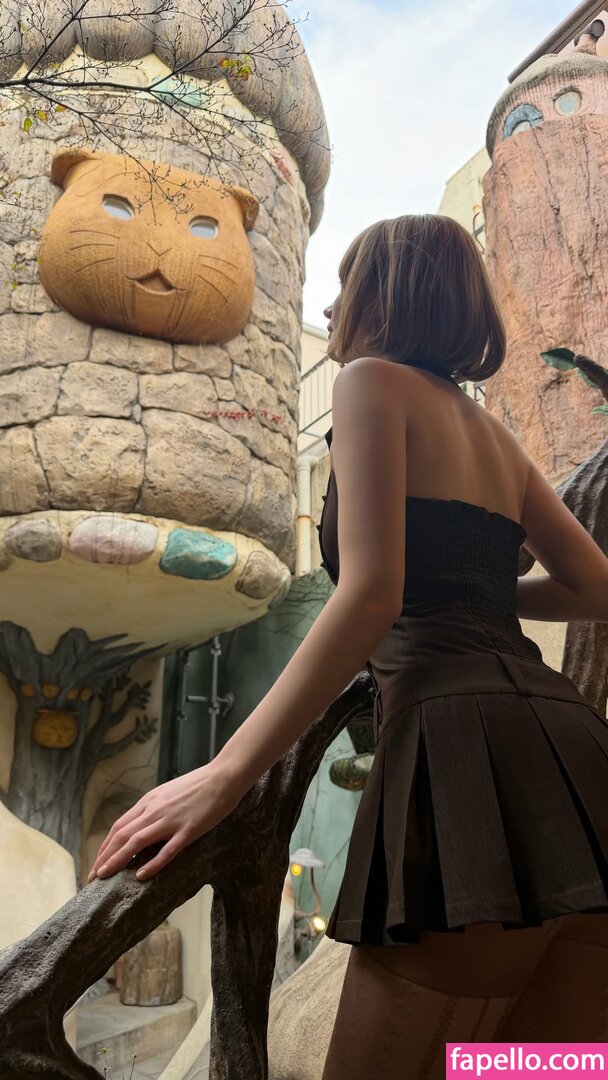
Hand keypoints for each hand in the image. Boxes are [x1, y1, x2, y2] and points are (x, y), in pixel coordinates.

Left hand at [87, 762, 240, 882]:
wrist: (224, 776)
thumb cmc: (199, 785)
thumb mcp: (169, 793)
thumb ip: (154, 807)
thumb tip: (141, 824)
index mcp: (150, 801)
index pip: (119, 826)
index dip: (105, 846)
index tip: (97, 862)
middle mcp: (155, 810)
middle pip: (122, 835)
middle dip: (104, 856)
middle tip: (92, 877)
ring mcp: (171, 820)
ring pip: (137, 841)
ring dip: (117, 859)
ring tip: (104, 876)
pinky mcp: (189, 829)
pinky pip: (167, 849)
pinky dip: (152, 863)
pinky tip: (141, 875)